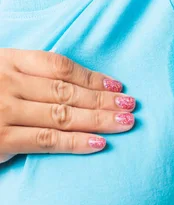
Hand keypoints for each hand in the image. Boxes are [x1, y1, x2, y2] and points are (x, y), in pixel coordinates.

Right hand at [0, 48, 135, 163]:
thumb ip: (29, 75)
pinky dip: (76, 142)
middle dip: (103, 100)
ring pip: (62, 115)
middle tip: (131, 105)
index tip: (117, 87)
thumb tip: (78, 82)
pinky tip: (100, 143)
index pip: (59, 67)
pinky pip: (47, 140)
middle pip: (66, 92)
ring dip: (99, 119)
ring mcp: (3, 111)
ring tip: (125, 122)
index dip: (92, 78)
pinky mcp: (1, 140)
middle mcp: (8, 84)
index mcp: (8, 61)